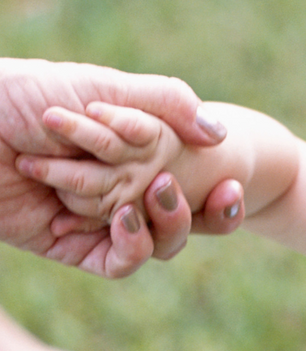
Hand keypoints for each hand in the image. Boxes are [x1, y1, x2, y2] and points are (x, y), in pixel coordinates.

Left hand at [0, 59, 242, 276]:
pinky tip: (125, 219)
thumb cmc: (25, 95)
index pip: (194, 181)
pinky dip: (133, 247)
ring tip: (152, 196)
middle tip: (194, 189)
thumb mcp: (103, 86)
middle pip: (182, 219)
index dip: (224, 193)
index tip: (235, 184)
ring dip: (167, 226)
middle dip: (204, 215)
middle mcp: (120, 187)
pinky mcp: (70, 247)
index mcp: (134, 152)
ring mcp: (97, 219)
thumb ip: (166, 102)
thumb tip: (220, 133)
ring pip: (157, 245)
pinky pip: (119, 264)